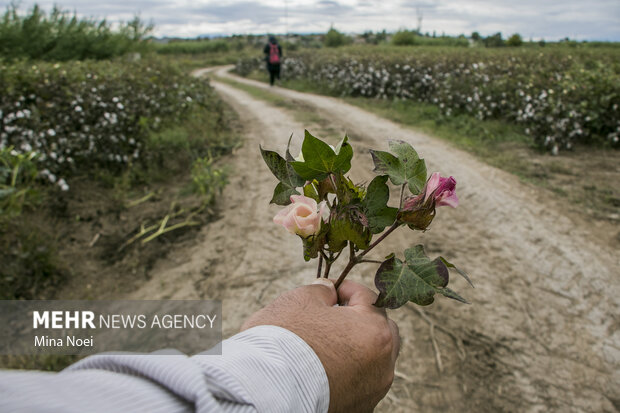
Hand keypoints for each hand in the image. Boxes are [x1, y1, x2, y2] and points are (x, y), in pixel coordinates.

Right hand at [241, 279, 399, 412]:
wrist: (266, 389)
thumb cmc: (285, 339)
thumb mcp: (301, 300)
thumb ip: (322, 291)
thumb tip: (329, 292)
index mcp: (375, 331)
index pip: (368, 298)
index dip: (345, 288)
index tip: (328, 290)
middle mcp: (382, 363)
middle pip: (380, 330)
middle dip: (359, 319)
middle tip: (331, 315)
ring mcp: (373, 389)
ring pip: (373, 359)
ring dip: (355, 346)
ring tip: (326, 342)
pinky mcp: (360, 408)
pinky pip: (360, 382)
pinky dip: (348, 371)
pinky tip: (324, 366)